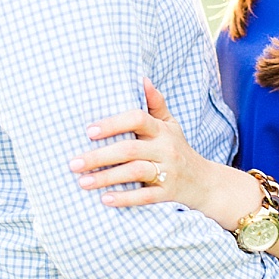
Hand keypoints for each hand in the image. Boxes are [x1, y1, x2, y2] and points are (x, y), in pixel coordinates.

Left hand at [71, 80, 247, 224]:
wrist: (204, 182)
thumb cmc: (178, 149)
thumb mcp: (170, 125)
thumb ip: (155, 104)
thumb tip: (141, 78)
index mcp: (163, 130)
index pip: (138, 119)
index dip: (113, 124)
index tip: (89, 131)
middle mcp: (167, 149)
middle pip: (130, 149)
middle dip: (99, 156)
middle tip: (73, 163)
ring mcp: (169, 172)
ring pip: (135, 172)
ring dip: (107, 178)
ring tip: (82, 182)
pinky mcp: (168, 193)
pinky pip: (145, 196)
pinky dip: (125, 198)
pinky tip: (105, 199)